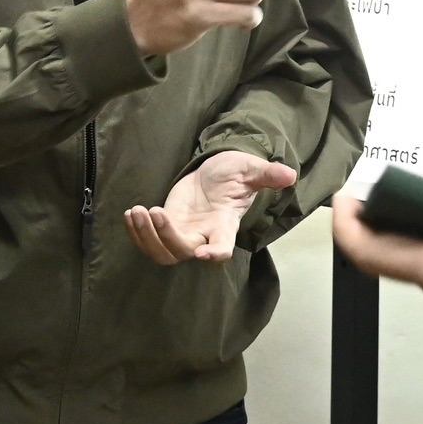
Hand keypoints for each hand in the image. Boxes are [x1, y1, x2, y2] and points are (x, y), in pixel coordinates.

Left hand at [125, 150, 297, 263]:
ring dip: (145, 236)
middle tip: (156, 212)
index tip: (202, 254)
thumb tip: (290, 175)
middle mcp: (203, 235)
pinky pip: (148, 241)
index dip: (214, 254)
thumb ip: (267, 175)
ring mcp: (184, 233)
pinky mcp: (168, 226)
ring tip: (137, 212)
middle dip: (166, 237)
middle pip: (183, 251)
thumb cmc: (234, 173)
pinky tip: (132, 213)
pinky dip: (136, 232)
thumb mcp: (249, 169)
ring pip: (162, 253)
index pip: (222, 246)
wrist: (215, 174)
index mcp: (224, 225)